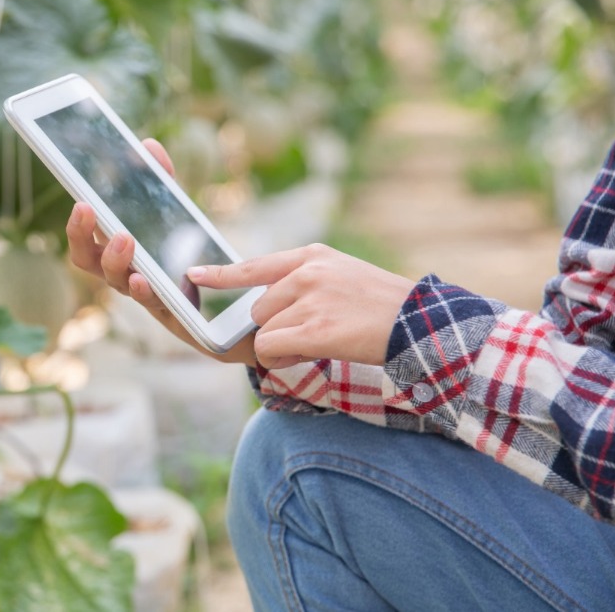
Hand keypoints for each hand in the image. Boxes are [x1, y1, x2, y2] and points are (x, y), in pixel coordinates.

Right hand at [65, 139, 256, 364]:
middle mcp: (126, 275)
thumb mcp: (176, 216)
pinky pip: (156, 306)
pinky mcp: (175, 316)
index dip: (77, 225)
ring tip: (124, 238)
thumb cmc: (189, 260)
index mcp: (119, 253)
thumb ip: (162, 183)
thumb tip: (147, 145)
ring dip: (116, 260)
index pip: (85, 242)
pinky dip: (148, 291)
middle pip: (88, 263)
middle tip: (87, 210)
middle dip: (82, 237)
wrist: (231, 308)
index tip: (80, 201)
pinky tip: (146, 279)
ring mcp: (148, 297)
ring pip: (120, 283)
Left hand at [187, 244, 414, 368]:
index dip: (221, 274)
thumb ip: (304, 281)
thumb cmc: (382, 305)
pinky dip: (284, 358)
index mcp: (312, 256)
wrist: (420, 323)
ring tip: (322, 341)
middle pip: (257, 309)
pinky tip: (312, 353)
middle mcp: (307, 273)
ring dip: (283, 346)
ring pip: (264, 331)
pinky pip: (272, 348)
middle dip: (276, 329)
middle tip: (312, 334)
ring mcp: (310, 299)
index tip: (194, 274)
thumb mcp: (342, 274)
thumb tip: (265, 304)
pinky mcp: (315, 328)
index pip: (254, 265)